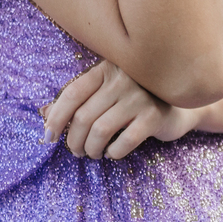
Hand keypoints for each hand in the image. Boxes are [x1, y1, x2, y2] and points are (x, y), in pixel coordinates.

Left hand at [40, 59, 200, 159]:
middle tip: (75, 151)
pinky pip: (123, 141)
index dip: (55, 117)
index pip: (72, 93)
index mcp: (106, 68)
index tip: (48, 136)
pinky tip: (112, 152)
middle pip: (83, 116)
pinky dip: (113, 152)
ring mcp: (139, 96)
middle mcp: (122, 79)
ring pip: (100, 131)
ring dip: (90, 149)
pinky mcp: (154, 116)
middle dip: (73, 140)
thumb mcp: (105, 92)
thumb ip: (78, 100)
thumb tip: (43, 113)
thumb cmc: (134, 99)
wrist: (179, 105)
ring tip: (92, 153)